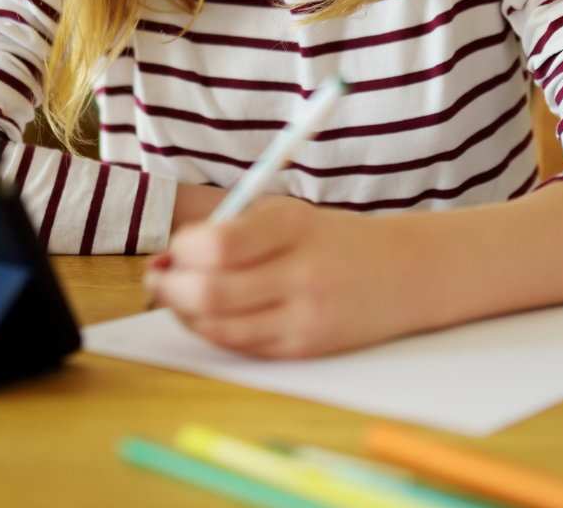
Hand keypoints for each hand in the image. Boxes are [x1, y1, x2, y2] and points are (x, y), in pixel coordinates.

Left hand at [145, 196, 409, 357]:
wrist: (404, 272)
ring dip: (184, 312)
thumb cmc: (329, 237)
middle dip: (170, 287)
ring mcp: (305, 317)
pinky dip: (212, 331)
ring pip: (220, 327)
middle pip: (212, 292)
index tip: (175, 246)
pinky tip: (207, 314)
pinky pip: (241, 346)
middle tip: (158, 277)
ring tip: (177, 296)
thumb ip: (231, 231)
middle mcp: (300, 273)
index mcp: (292, 225)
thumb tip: (170, 256)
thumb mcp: (286, 214)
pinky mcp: (305, 348)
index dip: (182, 249)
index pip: (218, 245)